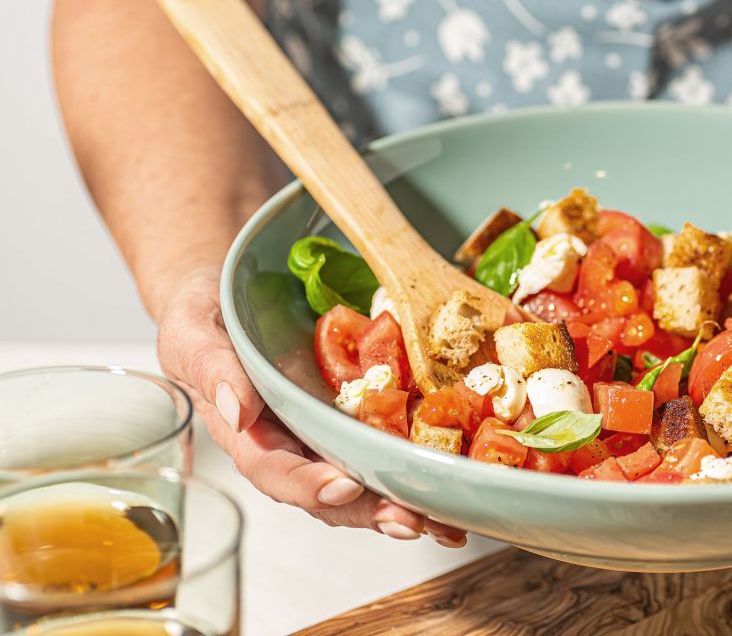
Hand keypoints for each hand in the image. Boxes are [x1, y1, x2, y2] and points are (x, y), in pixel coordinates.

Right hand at [155, 265, 465, 546]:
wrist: (240, 286)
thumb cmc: (208, 312)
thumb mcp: (194, 328)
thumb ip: (211, 365)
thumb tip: (236, 409)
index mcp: (249, 432)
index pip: (274, 469)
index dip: (307, 485)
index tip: (342, 487)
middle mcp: (295, 442)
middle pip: (330, 491)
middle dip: (371, 510)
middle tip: (412, 521)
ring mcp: (332, 430)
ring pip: (368, 478)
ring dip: (406, 502)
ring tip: (447, 524)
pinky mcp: (364, 410)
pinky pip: (392, 440)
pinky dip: (423, 464)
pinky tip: (457, 480)